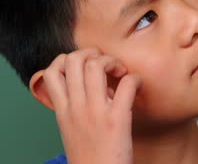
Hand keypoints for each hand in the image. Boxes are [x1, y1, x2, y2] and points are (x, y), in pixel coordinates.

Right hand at [42, 48, 139, 163]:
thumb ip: (75, 105)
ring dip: (112, 61)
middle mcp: (75, 108)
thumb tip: (96, 84)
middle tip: (106, 64)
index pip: (52, 71)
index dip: (68, 60)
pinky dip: (135, 79)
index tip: (85, 67)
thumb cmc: (90, 155)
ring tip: (120, 72)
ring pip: (96, 65)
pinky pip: (127, 83)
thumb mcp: (71, 129)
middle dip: (92, 53)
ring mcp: (95, 112)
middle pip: (74, 60)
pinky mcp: (117, 119)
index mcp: (62, 110)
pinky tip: (136, 87)